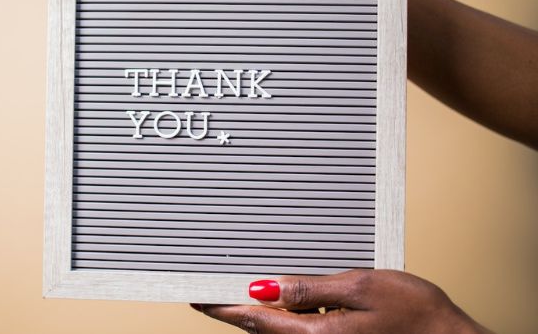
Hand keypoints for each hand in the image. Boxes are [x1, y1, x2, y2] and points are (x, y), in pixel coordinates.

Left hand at [192, 270, 489, 333]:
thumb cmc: (417, 314)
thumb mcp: (361, 287)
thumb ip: (310, 289)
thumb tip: (266, 287)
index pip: (254, 321)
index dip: (222, 308)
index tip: (198, 297)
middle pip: (262, 329)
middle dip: (236, 309)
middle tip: (211, 288)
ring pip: (279, 331)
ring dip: (259, 312)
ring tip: (243, 285)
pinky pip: (300, 330)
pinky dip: (285, 315)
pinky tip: (287, 295)